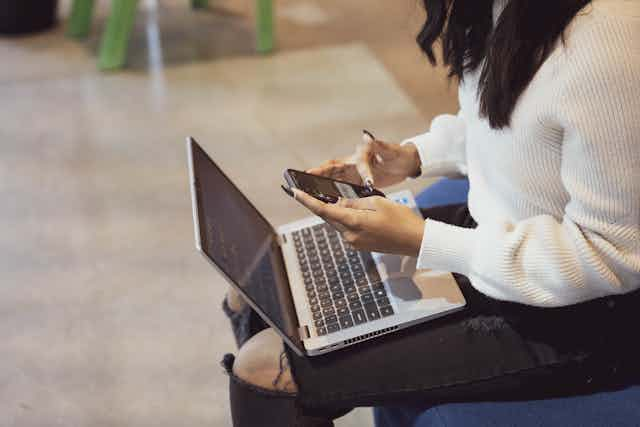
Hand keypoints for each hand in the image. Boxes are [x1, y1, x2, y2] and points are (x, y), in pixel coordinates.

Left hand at [292, 190, 424, 256]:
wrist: (416, 241)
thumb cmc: (401, 219)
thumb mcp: (377, 202)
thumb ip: (354, 201)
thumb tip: (339, 202)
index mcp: (353, 222)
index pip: (323, 210)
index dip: (306, 200)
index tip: (294, 192)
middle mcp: (350, 235)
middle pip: (328, 217)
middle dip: (319, 204)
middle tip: (309, 191)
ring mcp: (354, 243)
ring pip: (338, 222)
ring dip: (336, 211)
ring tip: (337, 198)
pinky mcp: (360, 245)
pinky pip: (347, 229)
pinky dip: (346, 218)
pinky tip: (354, 210)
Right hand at [306, 131, 420, 187]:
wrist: (406, 164)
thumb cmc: (398, 154)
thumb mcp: (389, 151)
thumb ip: (378, 145)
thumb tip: (368, 137)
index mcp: (357, 157)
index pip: (338, 164)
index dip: (323, 170)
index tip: (314, 175)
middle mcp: (352, 166)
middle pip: (329, 172)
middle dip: (316, 178)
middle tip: (302, 183)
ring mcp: (354, 175)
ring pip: (333, 182)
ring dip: (322, 188)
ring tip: (309, 195)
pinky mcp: (358, 184)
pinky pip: (343, 191)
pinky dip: (335, 197)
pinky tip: (329, 204)